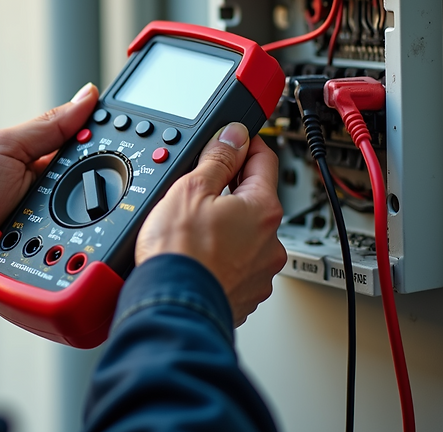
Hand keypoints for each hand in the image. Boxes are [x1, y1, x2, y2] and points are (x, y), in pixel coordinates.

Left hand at [0, 83, 99, 293]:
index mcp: (41, 164)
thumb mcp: (7, 147)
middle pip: (91, 196)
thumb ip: (50, 126)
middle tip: (75, 198)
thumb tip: (87, 96)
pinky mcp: (39, 259)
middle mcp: (46, 196)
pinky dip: (66, 256)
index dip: (105, 154)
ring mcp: (43, 229)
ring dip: (77, 230)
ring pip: (84, 232)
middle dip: (93, 197)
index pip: (88, 155)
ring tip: (55, 226)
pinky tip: (60, 252)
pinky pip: (66, 259)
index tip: (123, 154)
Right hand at [135, 123, 285, 325]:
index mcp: (263, 209)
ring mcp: (260, 273)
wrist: (171, 306)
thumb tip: (233, 136)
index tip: (234, 141)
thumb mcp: (191, 188)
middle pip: (255, 202)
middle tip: (200, 193)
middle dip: (231, 193)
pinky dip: (222, 260)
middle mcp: (271, 243)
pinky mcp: (245, 296)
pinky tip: (199, 258)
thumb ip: (217, 157)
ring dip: (227, 230)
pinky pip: (237, 267)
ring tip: (194, 233)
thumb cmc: (180, 253)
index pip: (264, 160)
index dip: (246, 145)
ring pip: (246, 237)